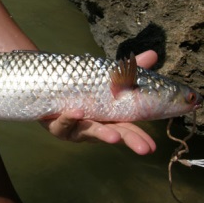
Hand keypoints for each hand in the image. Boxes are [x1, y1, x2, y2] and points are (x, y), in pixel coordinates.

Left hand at [40, 50, 157, 154]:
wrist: (49, 85)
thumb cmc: (82, 88)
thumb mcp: (106, 78)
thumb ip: (128, 70)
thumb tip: (154, 54)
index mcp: (107, 119)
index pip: (126, 130)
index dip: (139, 138)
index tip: (151, 147)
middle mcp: (92, 126)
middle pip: (111, 135)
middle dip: (128, 140)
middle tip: (143, 148)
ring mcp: (74, 127)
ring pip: (87, 132)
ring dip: (101, 134)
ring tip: (114, 136)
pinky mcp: (55, 125)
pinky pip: (61, 124)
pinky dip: (69, 118)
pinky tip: (76, 112)